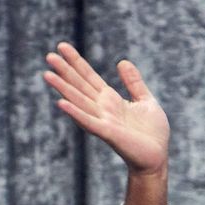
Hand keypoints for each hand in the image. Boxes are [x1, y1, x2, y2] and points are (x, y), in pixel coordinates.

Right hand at [43, 42, 169, 176]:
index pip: (89, 77)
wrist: (157, 157)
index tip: (62, 46)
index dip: (76, 62)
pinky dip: (75, 113)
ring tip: (47, 74)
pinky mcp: (108, 133)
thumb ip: (133, 83)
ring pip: (79, 101)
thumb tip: (122, 61)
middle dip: (65, 71)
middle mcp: (102, 109)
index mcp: (111, 100)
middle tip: (49, 55)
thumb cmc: (152, 133)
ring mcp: (103, 121)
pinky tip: (61, 104)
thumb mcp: (145, 100)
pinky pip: (89, 122)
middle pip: (80, 86)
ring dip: (63, 89)